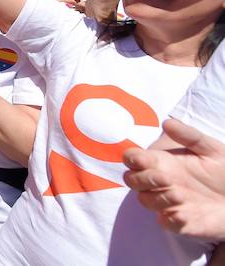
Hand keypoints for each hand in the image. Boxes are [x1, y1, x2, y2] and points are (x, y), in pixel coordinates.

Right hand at [123, 118, 224, 239]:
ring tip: (181, 195)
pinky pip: (166, 223)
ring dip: (158, 198)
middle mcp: (162, 182)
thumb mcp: (211, 148)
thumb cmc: (224, 169)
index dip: (131, 159)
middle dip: (143, 179)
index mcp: (163, 162)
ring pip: (145, 201)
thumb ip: (189, 135)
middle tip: (166, 178)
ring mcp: (169, 202)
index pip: (132, 159)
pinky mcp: (182, 222)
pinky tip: (184, 214)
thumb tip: (166, 122)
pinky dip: (170, 220)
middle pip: (131, 180)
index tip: (143, 160)